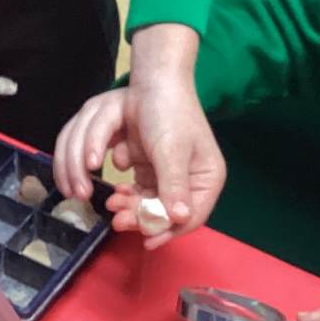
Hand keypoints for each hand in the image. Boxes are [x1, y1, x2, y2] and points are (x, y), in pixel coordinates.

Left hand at [54, 25, 224, 248]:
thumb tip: (180, 218)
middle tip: (117, 218)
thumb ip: (173, 184)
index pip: (191, 217)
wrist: (154, 81)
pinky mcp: (152, 168)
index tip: (145, 239)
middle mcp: (191, 181)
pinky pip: (138, 189)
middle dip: (141, 216)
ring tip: (112, 202)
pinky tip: (115, 188)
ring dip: (130, 205)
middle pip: (166, 213)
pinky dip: (126, 192)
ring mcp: (169, 175)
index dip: (167, 231)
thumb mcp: (172, 149)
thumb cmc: (170, 112)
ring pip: (149, 203)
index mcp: (207, 178)